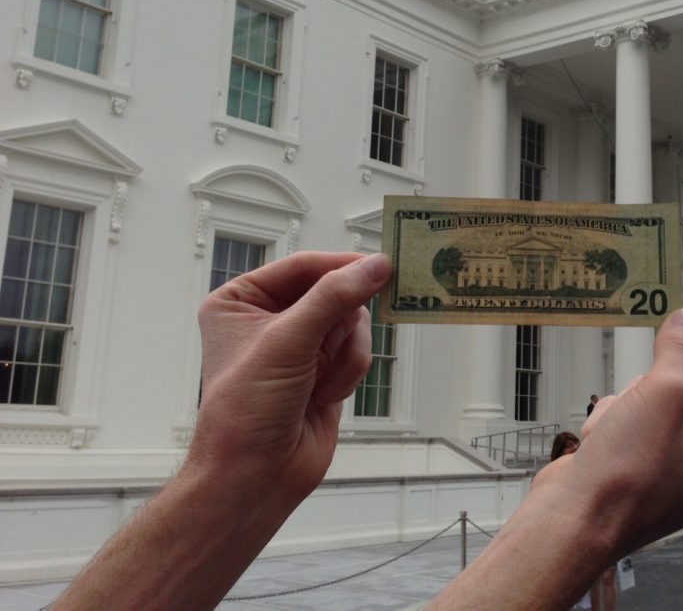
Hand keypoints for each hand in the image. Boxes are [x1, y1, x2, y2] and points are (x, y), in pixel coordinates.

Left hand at [54, 251, 391, 610]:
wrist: (255, 478)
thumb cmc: (246, 411)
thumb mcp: (287, 342)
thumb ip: (334, 298)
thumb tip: (375, 265)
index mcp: (242, 300)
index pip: (302, 267)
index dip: (340, 266)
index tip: (379, 265)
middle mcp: (270, 319)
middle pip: (333, 294)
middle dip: (339, 324)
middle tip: (333, 343)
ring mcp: (299, 346)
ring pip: (350, 324)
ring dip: (344, 354)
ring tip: (320, 381)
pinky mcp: (323, 370)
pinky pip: (356, 352)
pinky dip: (348, 373)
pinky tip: (325, 396)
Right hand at [429, 309, 682, 608]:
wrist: (576, 518)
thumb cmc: (631, 474)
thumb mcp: (664, 391)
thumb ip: (677, 349)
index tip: (680, 323)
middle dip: (653, 390)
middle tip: (642, 393)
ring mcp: (675, 470)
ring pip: (652, 403)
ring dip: (629, 406)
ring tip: (620, 429)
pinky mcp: (640, 471)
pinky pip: (631, 423)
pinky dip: (613, 424)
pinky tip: (603, 444)